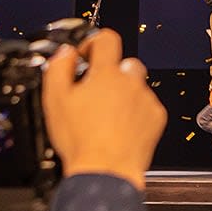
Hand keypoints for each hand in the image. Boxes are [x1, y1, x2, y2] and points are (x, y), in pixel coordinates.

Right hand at [42, 29, 166, 190]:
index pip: (107, 39)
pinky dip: (135, 112)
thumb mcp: (55, 100)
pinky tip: (120, 127)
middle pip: (125, 63)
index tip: (87, 54)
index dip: (94, 42)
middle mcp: (131, 82)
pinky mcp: (156, 117)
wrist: (105, 171)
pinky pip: (147, 106)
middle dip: (111, 72)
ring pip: (137, 86)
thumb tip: (65, 53)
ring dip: (124, 93)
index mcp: (106, 74)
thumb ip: (59, 68)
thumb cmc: (81, 141)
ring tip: (106, 114)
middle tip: (96, 91)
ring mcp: (146, 99)